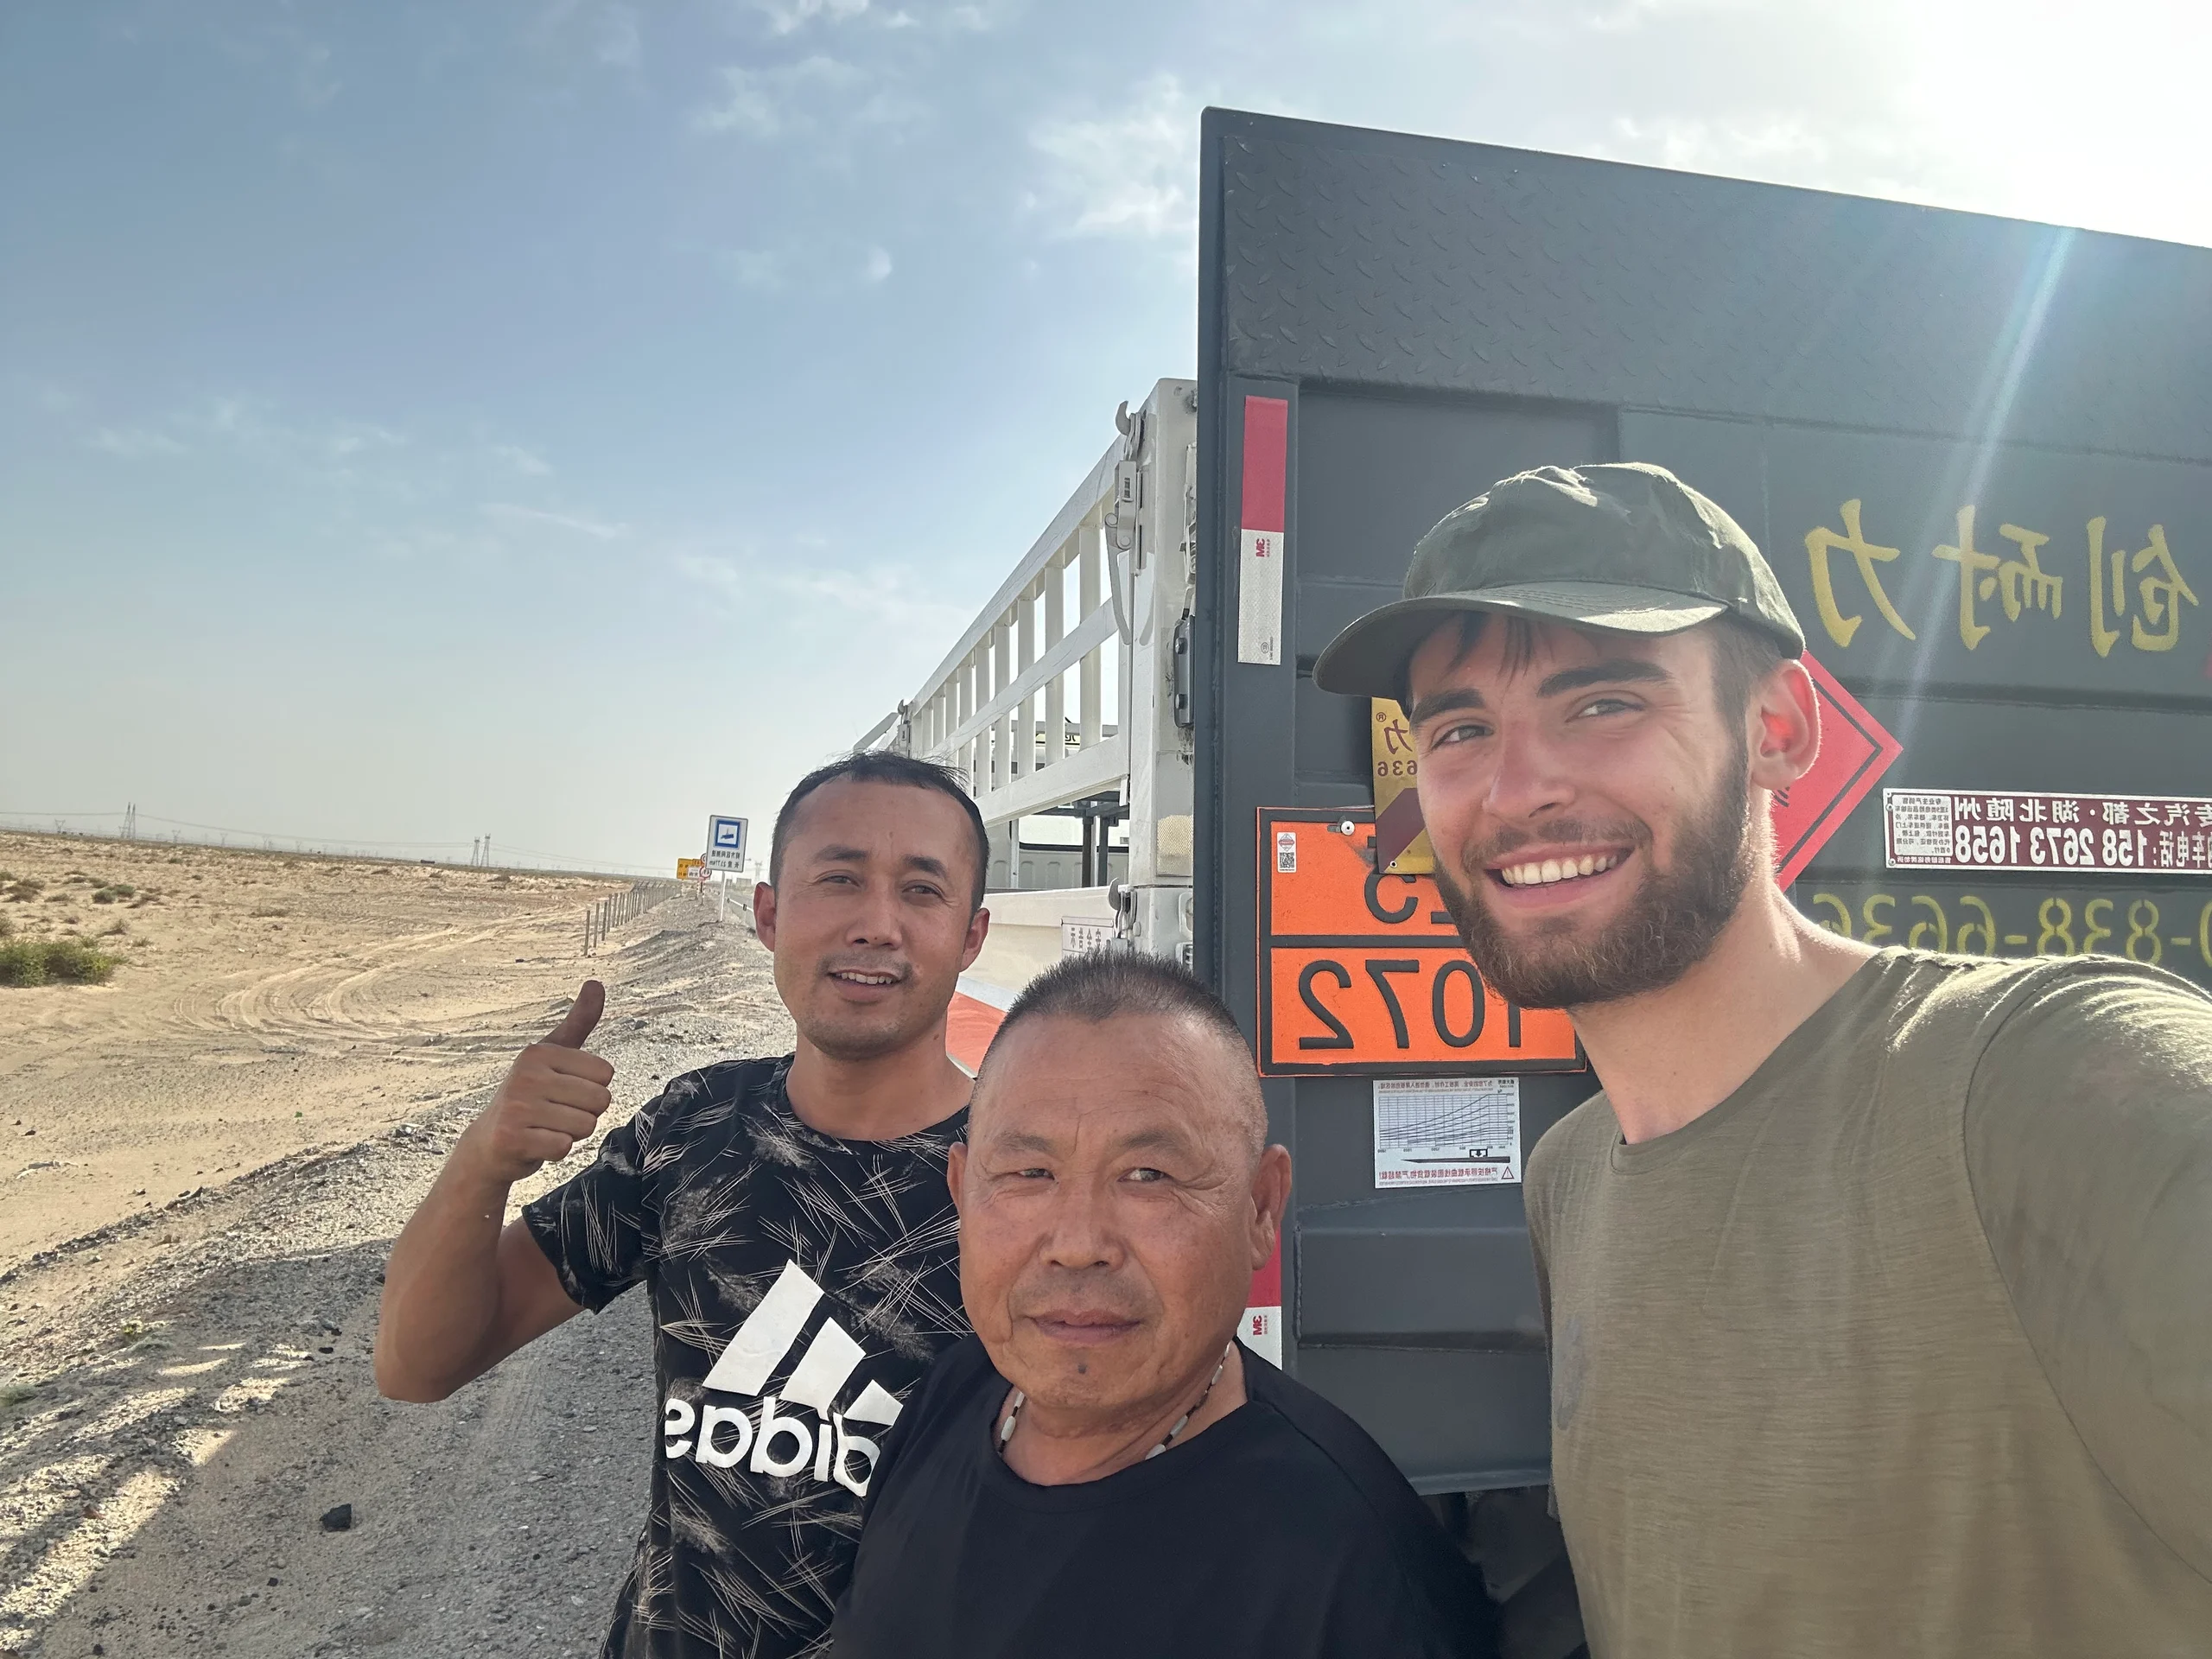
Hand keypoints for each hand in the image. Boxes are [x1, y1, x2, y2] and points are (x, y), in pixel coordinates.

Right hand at [459, 981, 615, 1186]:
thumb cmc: (529, 1097)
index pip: (606, 1074)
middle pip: (600, 1101)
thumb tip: (596, 983)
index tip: (562, 1093)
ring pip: (586, 1125)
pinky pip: (565, 1147)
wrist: (489, 1145)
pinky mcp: (512, 1137)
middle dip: (584, 1114)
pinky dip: (556, 1151)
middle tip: (554, 1115)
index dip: (591, 1090)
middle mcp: (525, 1074)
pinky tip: (535, 1144)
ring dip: (571, 1134)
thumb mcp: (553, 1055)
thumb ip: (578, 1022)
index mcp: (539, 1052)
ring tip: (545, 1128)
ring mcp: (517, 1106)